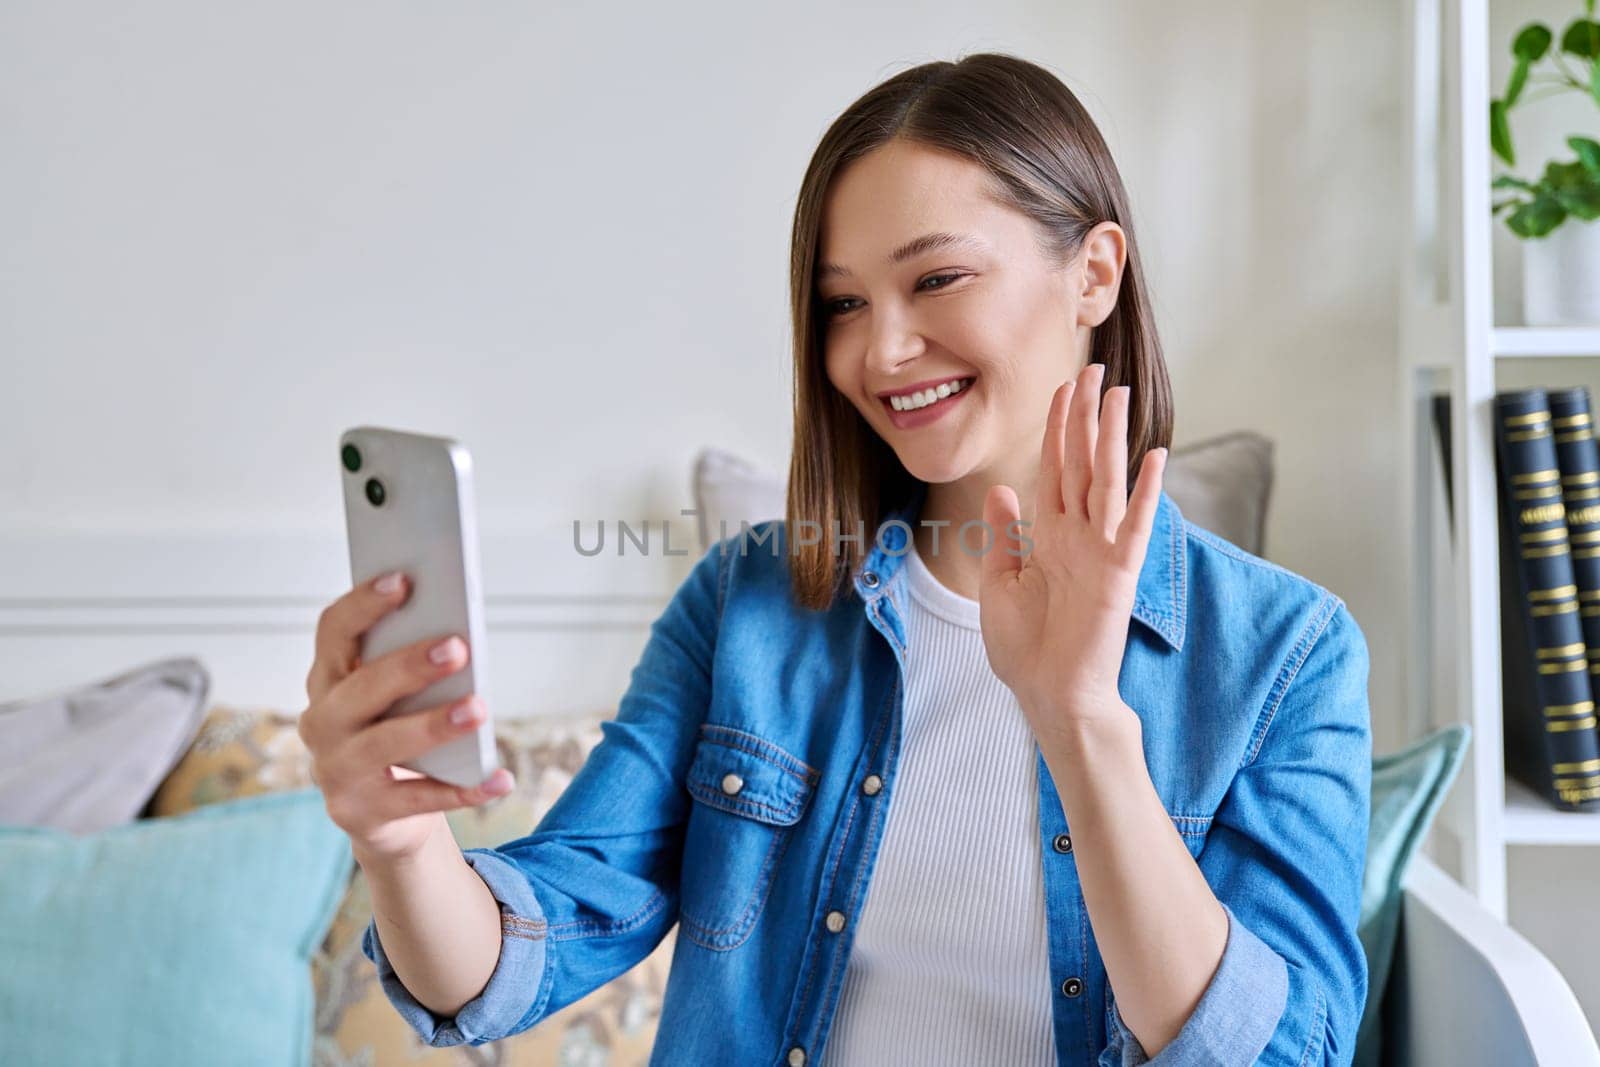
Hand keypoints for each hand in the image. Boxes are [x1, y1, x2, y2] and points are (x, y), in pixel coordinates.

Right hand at [299, 573, 513, 863]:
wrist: (383, 814)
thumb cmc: (395, 732)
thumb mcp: (395, 697)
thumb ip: (410, 666)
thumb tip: (459, 637)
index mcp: (328, 679)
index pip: (333, 632)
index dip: (363, 604)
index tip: (403, 580)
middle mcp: (323, 723)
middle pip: (361, 688)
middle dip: (409, 666)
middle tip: (457, 647)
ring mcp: (337, 771)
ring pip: (385, 744)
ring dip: (434, 724)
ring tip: (478, 709)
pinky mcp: (363, 813)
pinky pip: (418, 799)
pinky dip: (463, 790)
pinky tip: (499, 778)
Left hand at [978, 361, 1167, 734]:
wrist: (1048, 696)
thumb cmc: (1025, 649)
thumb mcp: (999, 582)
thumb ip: (1003, 535)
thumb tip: (1004, 489)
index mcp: (1050, 536)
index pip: (1056, 469)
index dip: (1059, 428)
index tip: (1064, 388)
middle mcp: (1078, 536)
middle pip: (1083, 463)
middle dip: (1085, 417)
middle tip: (1092, 371)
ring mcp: (1102, 552)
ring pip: (1108, 481)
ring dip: (1113, 437)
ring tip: (1118, 395)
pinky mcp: (1118, 574)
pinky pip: (1134, 525)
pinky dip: (1147, 492)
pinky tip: (1156, 456)